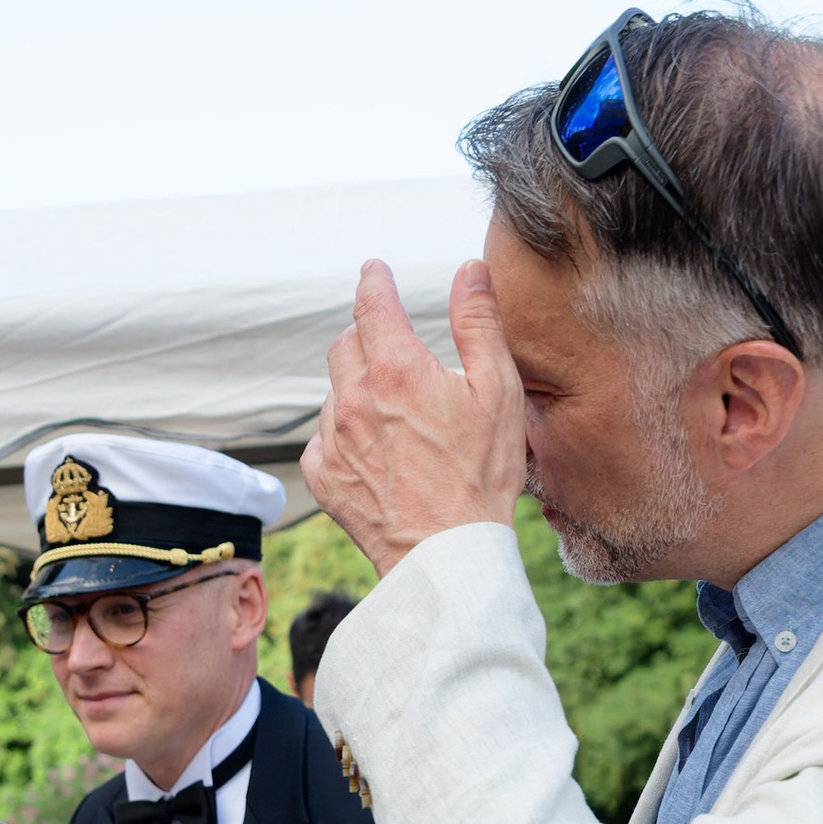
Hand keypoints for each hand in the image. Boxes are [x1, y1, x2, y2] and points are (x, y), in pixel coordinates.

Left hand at [302, 258, 527, 577]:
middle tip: (393, 346)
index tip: (374, 271)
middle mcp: (353, 398)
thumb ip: (479, 323)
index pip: (372, 304)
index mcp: (396, 369)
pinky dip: (344, 432)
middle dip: (367, 334)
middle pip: (346, 343)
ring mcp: (332, 439)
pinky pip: (323, 437)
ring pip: (335, 390)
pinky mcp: (323, 475)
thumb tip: (467, 272)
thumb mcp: (498, 390)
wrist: (447, 552)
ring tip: (396, 412)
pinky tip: (376, 448)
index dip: (374, 281)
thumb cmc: (481, 474)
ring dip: (357, 387)